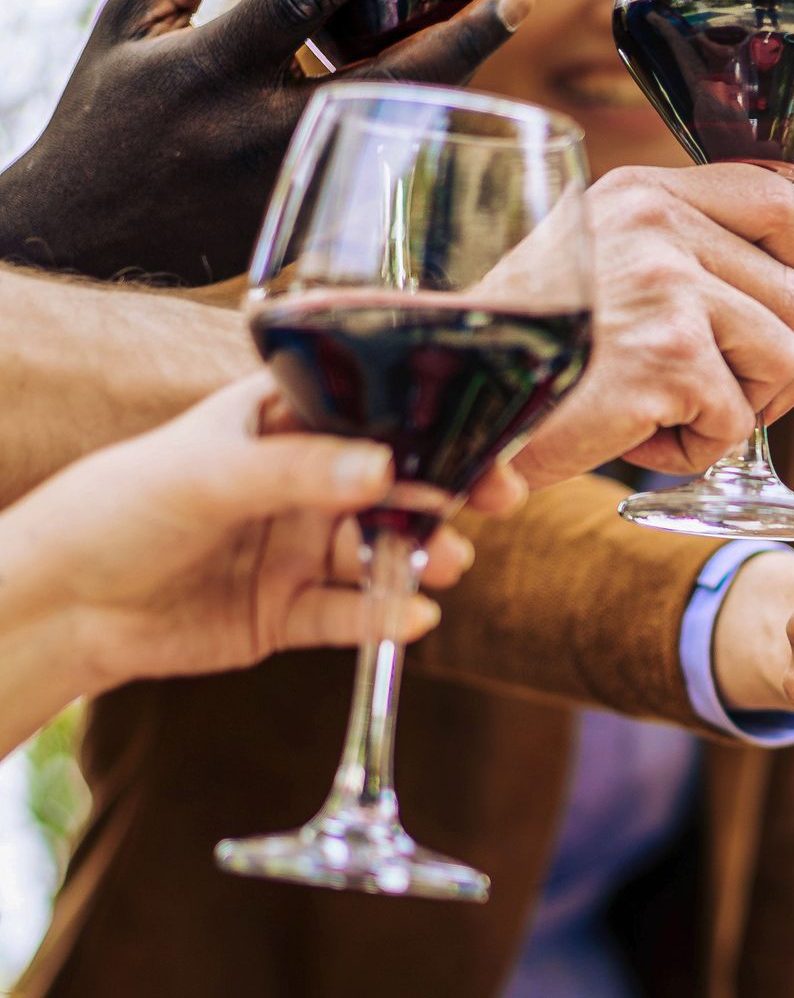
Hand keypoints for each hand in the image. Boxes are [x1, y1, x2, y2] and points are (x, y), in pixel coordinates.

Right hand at [0, 0, 530, 282]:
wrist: (84, 240)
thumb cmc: (108, 111)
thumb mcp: (136, 17)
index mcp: (211, 67)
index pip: (297, 0)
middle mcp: (259, 131)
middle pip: (385, 81)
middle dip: (462, 37)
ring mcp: (295, 186)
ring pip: (403, 130)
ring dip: (462, 83)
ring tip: (502, 27)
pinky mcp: (313, 224)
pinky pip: (389, 173)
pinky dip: (431, 132)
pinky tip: (478, 95)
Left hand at [0, 373, 485, 693]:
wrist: (59, 608)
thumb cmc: (116, 510)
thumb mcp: (206, 475)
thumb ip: (296, 473)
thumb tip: (384, 470)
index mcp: (279, 423)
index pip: (369, 411)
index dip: (428, 422)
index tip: (481, 438)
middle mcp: (298, 482)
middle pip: (390, 482)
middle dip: (444, 491)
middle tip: (497, 502)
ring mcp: (295, 546)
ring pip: (379, 548)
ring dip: (421, 556)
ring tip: (447, 565)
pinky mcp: (287, 610)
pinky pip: (349, 612)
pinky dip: (383, 616)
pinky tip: (412, 619)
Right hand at [510, 163, 793, 484]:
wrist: (444, 390)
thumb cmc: (522, 342)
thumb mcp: (596, 260)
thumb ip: (674, 248)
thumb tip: (787, 271)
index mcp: (641, 194)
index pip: (775, 201)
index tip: (783, 296)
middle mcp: (657, 227)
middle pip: (792, 296)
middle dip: (770, 363)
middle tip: (711, 393)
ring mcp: (666, 288)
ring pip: (781, 357)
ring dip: (737, 406)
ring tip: (666, 412)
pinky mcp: (669, 358)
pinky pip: (734, 420)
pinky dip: (695, 449)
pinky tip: (635, 435)